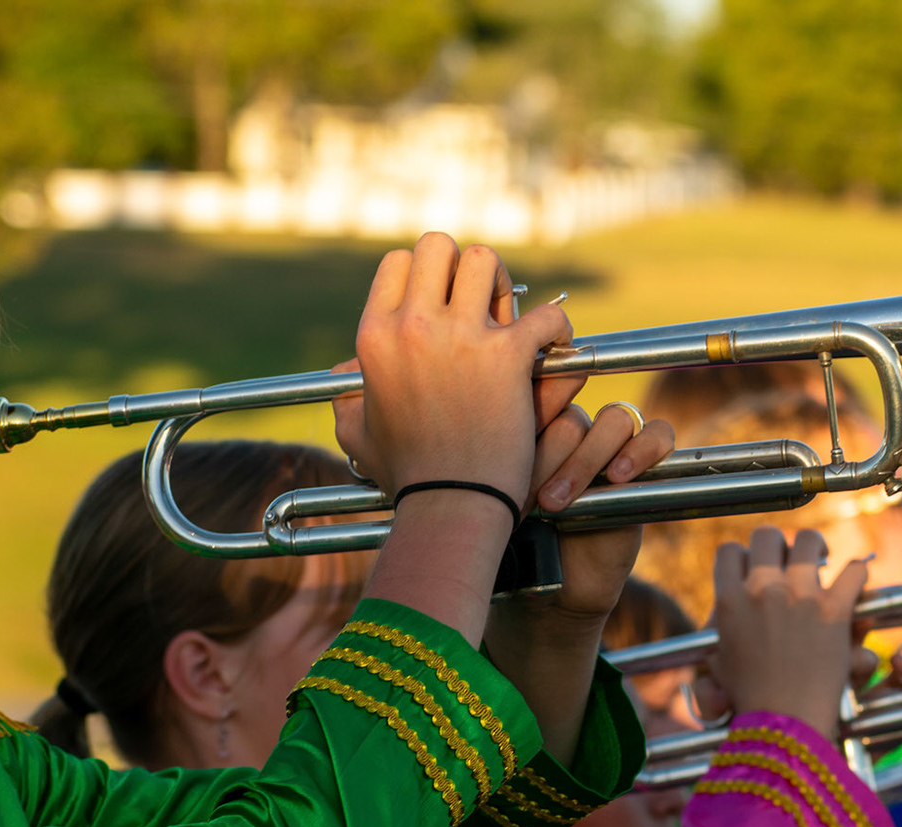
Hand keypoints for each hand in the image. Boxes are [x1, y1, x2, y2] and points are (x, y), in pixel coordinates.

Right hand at [344, 233, 571, 500]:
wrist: (449, 504)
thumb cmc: (406, 476)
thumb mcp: (358, 433)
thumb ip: (346, 399)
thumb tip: (344, 377)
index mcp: (375, 335)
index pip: (400, 262)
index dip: (427, 275)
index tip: (445, 305)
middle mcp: (413, 325)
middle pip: (440, 246)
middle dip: (463, 267)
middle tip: (481, 304)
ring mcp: (461, 337)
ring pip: (487, 262)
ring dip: (505, 285)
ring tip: (512, 320)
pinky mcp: (507, 357)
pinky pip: (544, 315)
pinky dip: (557, 328)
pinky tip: (554, 348)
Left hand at [487, 402, 675, 643]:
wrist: (555, 589)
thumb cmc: (521, 544)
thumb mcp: (502, 501)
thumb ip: (503, 465)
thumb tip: (496, 436)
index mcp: (535, 428)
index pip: (538, 396)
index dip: (530, 421)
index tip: (512, 456)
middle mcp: (575, 432)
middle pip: (572, 417)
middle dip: (552, 458)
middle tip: (537, 501)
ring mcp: (612, 447)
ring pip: (614, 421)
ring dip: (589, 459)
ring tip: (569, 500)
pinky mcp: (646, 467)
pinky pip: (658, 434)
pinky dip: (643, 449)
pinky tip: (618, 476)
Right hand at [707, 528, 867, 741]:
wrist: (784, 724)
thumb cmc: (749, 702)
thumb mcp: (717, 670)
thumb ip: (713, 646)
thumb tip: (717, 634)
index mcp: (730, 601)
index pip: (729, 552)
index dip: (743, 556)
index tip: (755, 568)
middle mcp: (763, 589)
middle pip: (767, 536)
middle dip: (778, 544)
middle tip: (789, 559)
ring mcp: (800, 596)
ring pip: (810, 541)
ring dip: (816, 547)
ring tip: (821, 558)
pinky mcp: (835, 609)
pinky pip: (854, 571)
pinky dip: (857, 574)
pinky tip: (855, 583)